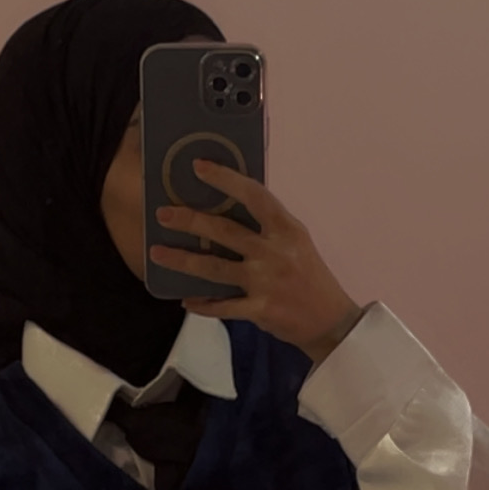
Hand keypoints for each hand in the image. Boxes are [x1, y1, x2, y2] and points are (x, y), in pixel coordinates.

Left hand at [149, 159, 365, 363]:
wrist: (331, 321)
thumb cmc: (310, 277)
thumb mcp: (296, 242)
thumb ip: (268, 227)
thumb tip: (230, 207)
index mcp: (287, 229)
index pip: (254, 196)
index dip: (226, 179)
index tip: (199, 167)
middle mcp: (275, 252)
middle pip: (226, 231)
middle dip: (191, 220)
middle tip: (162, 214)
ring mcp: (267, 282)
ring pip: (215, 269)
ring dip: (183, 260)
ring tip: (157, 254)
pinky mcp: (261, 310)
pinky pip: (223, 306)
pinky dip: (203, 305)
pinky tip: (186, 301)